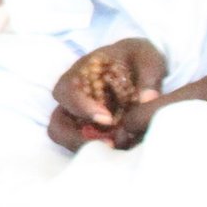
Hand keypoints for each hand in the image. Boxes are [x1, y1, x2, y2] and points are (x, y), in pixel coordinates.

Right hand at [48, 37, 167, 150]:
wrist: (140, 65)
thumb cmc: (137, 57)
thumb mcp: (146, 56)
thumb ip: (148, 75)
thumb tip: (147, 98)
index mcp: (79, 74)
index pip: (67, 91)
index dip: (82, 107)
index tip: (107, 119)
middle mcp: (73, 98)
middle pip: (58, 124)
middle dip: (78, 138)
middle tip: (108, 144)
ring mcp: (80, 117)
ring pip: (66, 138)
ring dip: (86, 147)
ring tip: (115, 149)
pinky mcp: (92, 131)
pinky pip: (85, 144)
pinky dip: (98, 150)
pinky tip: (122, 148)